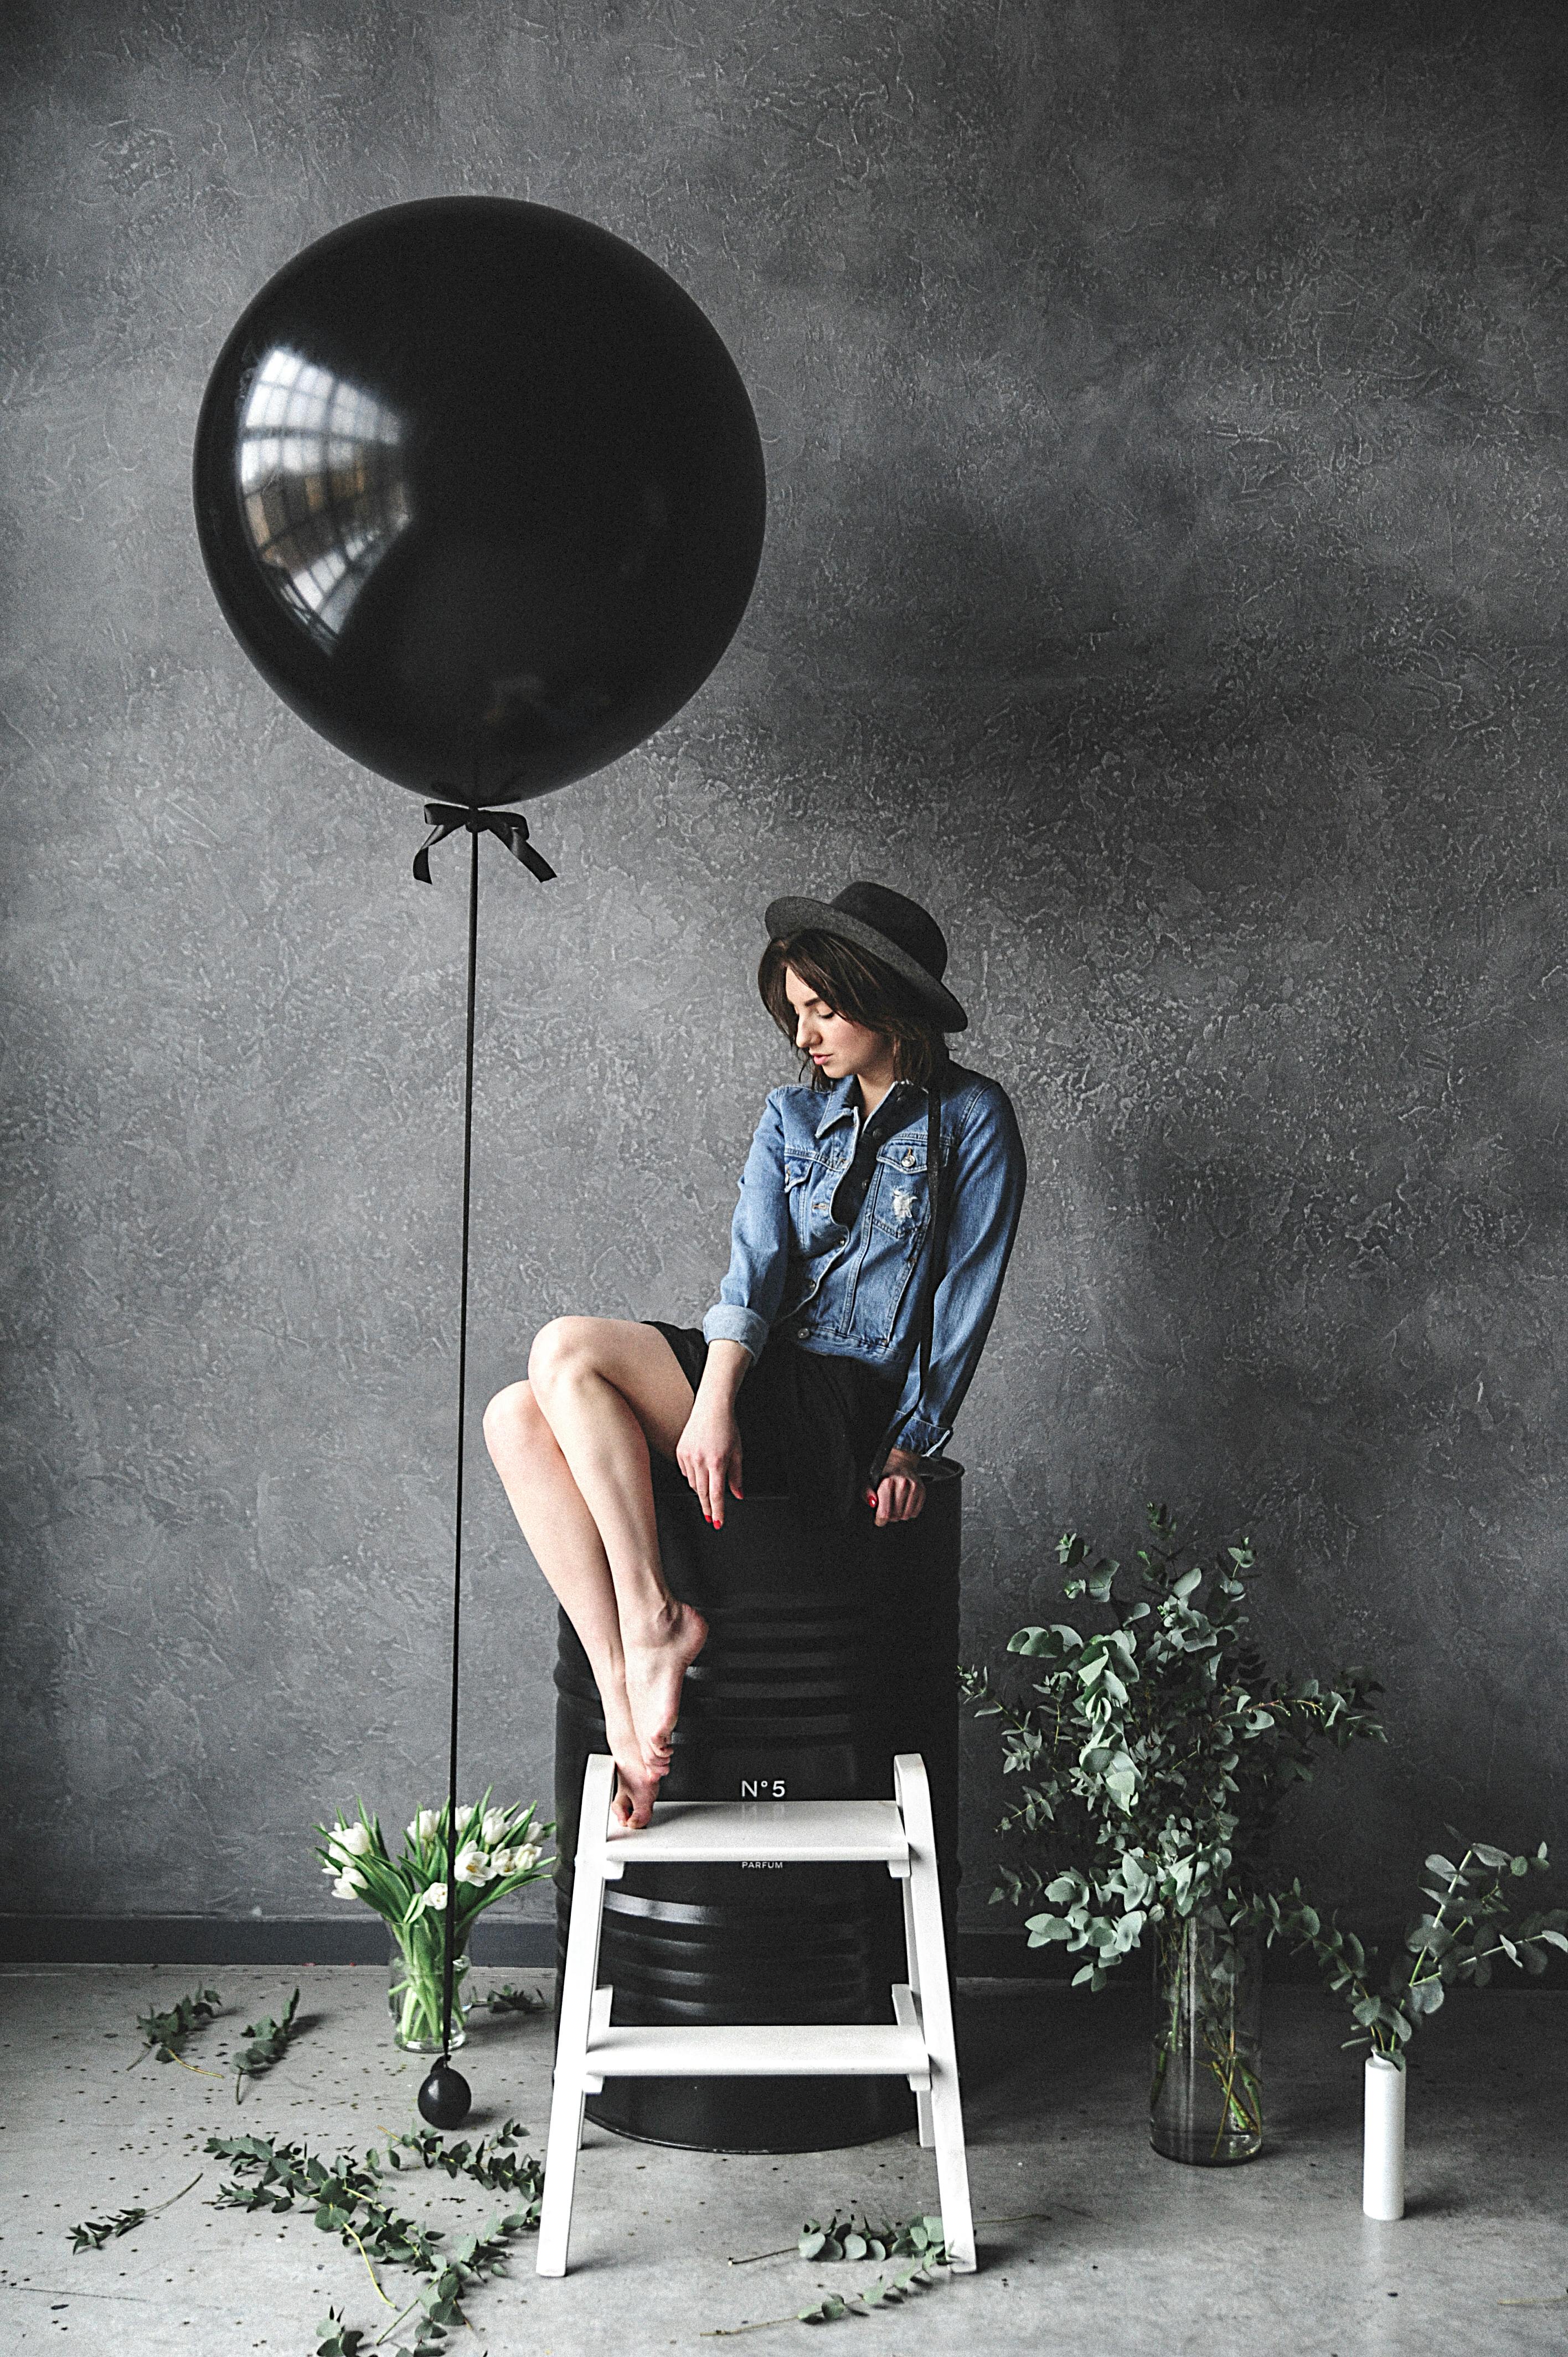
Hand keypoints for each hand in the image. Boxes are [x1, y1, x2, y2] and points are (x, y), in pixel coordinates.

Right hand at [677, 1401, 743, 1528]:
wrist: (712, 1408)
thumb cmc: (727, 1428)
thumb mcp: (738, 1452)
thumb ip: (737, 1477)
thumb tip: (738, 1495)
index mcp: (717, 1462)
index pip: (716, 1494)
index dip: (717, 1511)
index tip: (717, 1522)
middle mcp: (700, 1460)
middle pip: (702, 1493)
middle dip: (707, 1508)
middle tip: (710, 1518)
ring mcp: (688, 1456)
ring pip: (693, 1484)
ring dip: (701, 1491)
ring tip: (709, 1489)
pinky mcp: (680, 1451)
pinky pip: (686, 1472)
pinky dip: (693, 1477)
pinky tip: (700, 1471)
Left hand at [867, 1446, 925, 1526]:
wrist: (900, 1461)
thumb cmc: (883, 1473)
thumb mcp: (869, 1481)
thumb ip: (867, 1493)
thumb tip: (873, 1503)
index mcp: (887, 1481)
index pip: (885, 1513)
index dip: (880, 1520)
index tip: (879, 1519)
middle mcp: (902, 1484)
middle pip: (895, 1516)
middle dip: (889, 1517)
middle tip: (886, 1509)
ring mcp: (914, 1487)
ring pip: (906, 1516)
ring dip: (899, 1515)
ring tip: (894, 1505)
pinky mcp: (922, 1491)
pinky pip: (915, 1513)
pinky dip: (908, 1511)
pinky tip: (903, 1503)